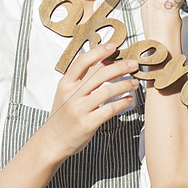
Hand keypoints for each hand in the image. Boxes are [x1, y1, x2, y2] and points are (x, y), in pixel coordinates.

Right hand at [38, 43, 138, 161]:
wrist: (52, 141)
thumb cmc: (63, 115)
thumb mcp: (66, 93)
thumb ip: (81, 79)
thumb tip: (102, 61)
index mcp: (65, 84)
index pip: (82, 62)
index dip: (98, 52)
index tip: (113, 46)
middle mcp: (72, 94)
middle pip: (99, 74)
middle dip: (120, 67)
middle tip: (133, 64)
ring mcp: (79, 109)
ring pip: (107, 91)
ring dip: (125, 85)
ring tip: (134, 83)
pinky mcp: (88, 123)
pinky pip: (110, 109)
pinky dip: (122, 103)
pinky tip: (129, 100)